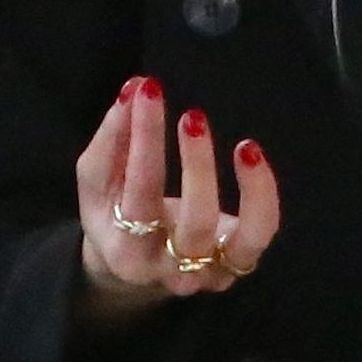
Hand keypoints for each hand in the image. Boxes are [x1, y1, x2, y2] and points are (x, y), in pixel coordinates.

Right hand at [74, 75, 280, 316]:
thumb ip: (112, 135)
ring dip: (246, 188)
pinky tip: (250, 153)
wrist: (131, 267)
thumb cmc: (112, 211)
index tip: (149, 91)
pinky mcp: (237, 263)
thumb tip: (136, 88)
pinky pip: (261, 231)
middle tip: (192, 116)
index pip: (141, 190)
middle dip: (198, 164)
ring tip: (243, 146)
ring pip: (238, 238)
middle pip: (195, 221)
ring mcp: (208, 273)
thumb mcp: (98, 179)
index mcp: (126, 250)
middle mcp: (170, 270)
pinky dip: (263, 195)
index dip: (146, 137)